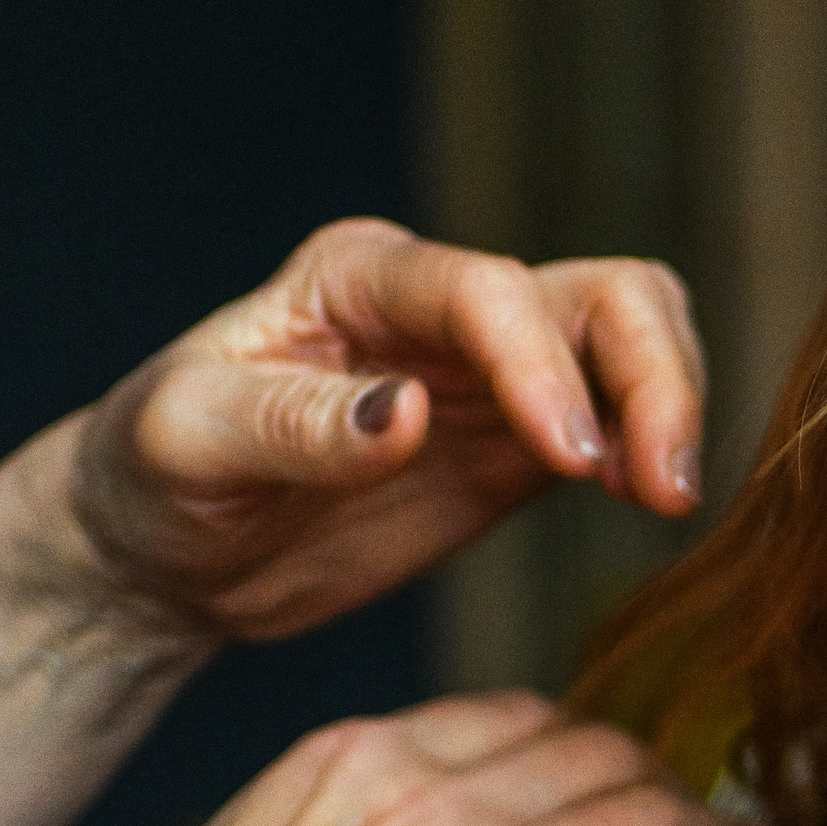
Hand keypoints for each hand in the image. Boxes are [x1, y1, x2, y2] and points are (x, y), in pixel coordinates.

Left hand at [54, 217, 706, 648]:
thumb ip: (296, 428)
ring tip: (664, 501)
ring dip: (671, 407)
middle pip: (603, 294)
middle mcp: (443, 304)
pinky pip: (623, 418)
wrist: (164, 548)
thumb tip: (411, 415)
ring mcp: (493, 372)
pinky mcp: (518, 442)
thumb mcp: (189, 447)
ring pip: (633, 338)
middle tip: (660, 488)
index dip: (545, 368)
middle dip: (652, 376)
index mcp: (360, 276)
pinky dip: (655, 452)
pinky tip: (648, 508)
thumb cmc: (155, 478)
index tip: (572, 463)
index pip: (492, 291)